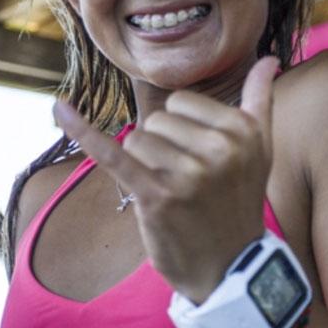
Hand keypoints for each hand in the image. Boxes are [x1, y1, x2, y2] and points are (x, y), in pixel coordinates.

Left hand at [54, 57, 277, 302]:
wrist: (230, 268)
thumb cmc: (238, 203)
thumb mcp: (260, 152)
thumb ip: (260, 102)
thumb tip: (269, 59)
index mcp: (243, 131)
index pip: (180, 102)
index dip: (181, 129)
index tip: (199, 158)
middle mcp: (219, 150)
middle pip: (157, 120)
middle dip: (161, 148)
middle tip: (187, 183)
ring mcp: (187, 175)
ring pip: (137, 139)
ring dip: (144, 166)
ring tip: (172, 194)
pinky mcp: (156, 197)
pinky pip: (112, 154)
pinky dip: (83, 132)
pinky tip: (59, 110)